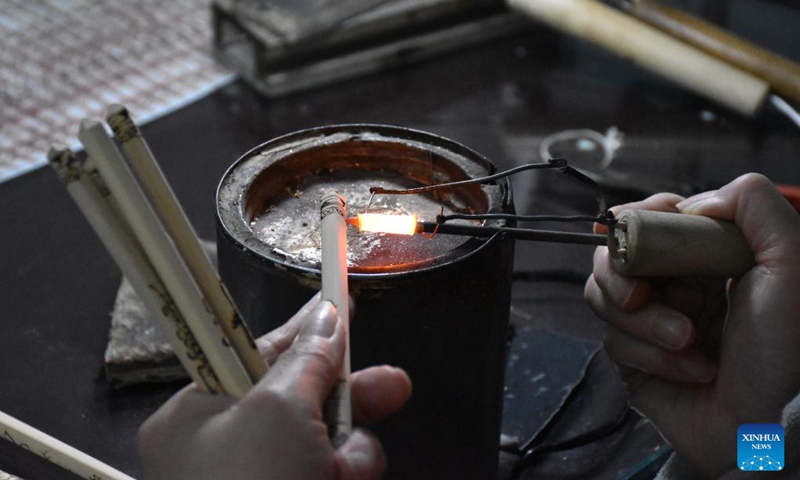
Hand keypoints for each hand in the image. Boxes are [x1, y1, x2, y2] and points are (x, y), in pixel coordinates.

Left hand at [139, 294, 412, 479]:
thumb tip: (328, 317)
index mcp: (196, 416)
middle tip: (393, 385)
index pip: (257, 354)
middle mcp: (225, 449)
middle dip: (347, 397)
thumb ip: (307, 360)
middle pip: (299, 398)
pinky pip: (334, 471)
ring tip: (350, 468)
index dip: (304, 329)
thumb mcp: (277, 411)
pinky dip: (351, 473)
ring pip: (326, 440)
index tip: (341, 303)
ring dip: (352, 449)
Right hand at [584, 174, 799, 476]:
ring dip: (643, 321)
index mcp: (703, 257)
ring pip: (603, 297)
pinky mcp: (633, 360)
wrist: (769, 426)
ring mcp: (649, 322)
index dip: (636, 219)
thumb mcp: (790, 264)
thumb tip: (693, 200)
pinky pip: (613, 341)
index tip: (637, 228)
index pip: (649, 219)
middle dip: (620, 273)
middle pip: (611, 255)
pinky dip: (651, 355)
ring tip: (687, 341)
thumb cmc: (784, 347)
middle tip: (641, 294)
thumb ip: (756, 205)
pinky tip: (692, 372)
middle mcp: (673, 285)